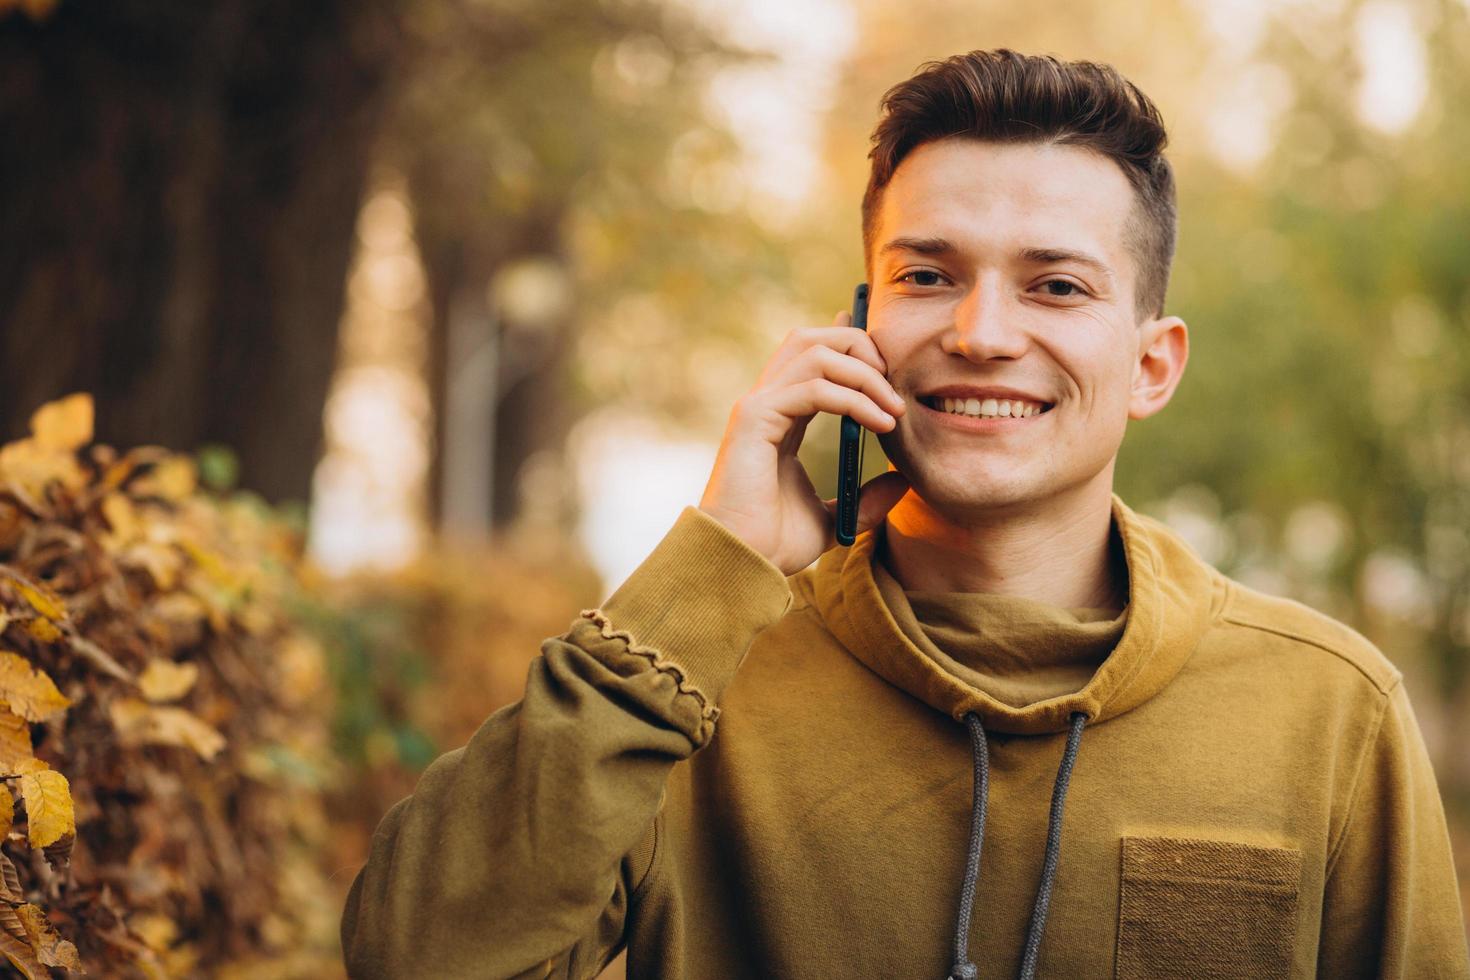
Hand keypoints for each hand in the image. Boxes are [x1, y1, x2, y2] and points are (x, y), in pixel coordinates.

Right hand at [698, 310, 910, 574]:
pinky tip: (879, 425)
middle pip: (812, 338)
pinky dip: (854, 399)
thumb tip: (903, 481)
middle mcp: (766, 402)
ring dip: (864, 373)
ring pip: (815, 353)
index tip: (891, 367)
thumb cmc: (773, 544)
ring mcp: (757, 406)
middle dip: (860, 348)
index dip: (851, 346)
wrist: (741, 563)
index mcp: (779, 417)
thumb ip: (865, 499)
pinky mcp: (755, 418)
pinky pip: (814, 388)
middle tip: (894, 387)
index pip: (813, 357)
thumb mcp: (833, 518)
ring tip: (893, 409)